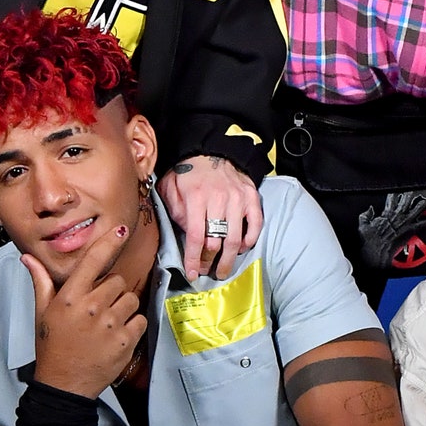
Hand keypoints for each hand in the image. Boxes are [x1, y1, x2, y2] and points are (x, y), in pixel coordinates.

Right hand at [21, 218, 145, 397]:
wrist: (63, 385)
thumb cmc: (52, 346)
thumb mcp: (42, 313)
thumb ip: (41, 282)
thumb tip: (28, 257)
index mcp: (70, 298)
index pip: (93, 261)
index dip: (108, 242)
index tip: (120, 230)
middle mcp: (91, 308)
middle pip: (118, 281)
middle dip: (112, 291)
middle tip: (99, 307)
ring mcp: (110, 325)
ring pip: (131, 299)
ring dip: (123, 307)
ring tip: (107, 323)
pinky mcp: (126, 342)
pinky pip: (140, 320)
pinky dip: (133, 325)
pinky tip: (117, 335)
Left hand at [159, 156, 261, 281]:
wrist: (210, 152)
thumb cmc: (187, 174)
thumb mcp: (170, 188)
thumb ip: (175, 212)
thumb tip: (186, 237)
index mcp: (196, 197)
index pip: (196, 237)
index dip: (194, 259)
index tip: (192, 273)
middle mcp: (219, 198)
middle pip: (216, 241)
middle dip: (210, 261)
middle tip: (206, 271)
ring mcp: (238, 198)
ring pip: (235, 238)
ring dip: (229, 258)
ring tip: (223, 269)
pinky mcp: (251, 197)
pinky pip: (255, 224)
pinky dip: (249, 240)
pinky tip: (241, 248)